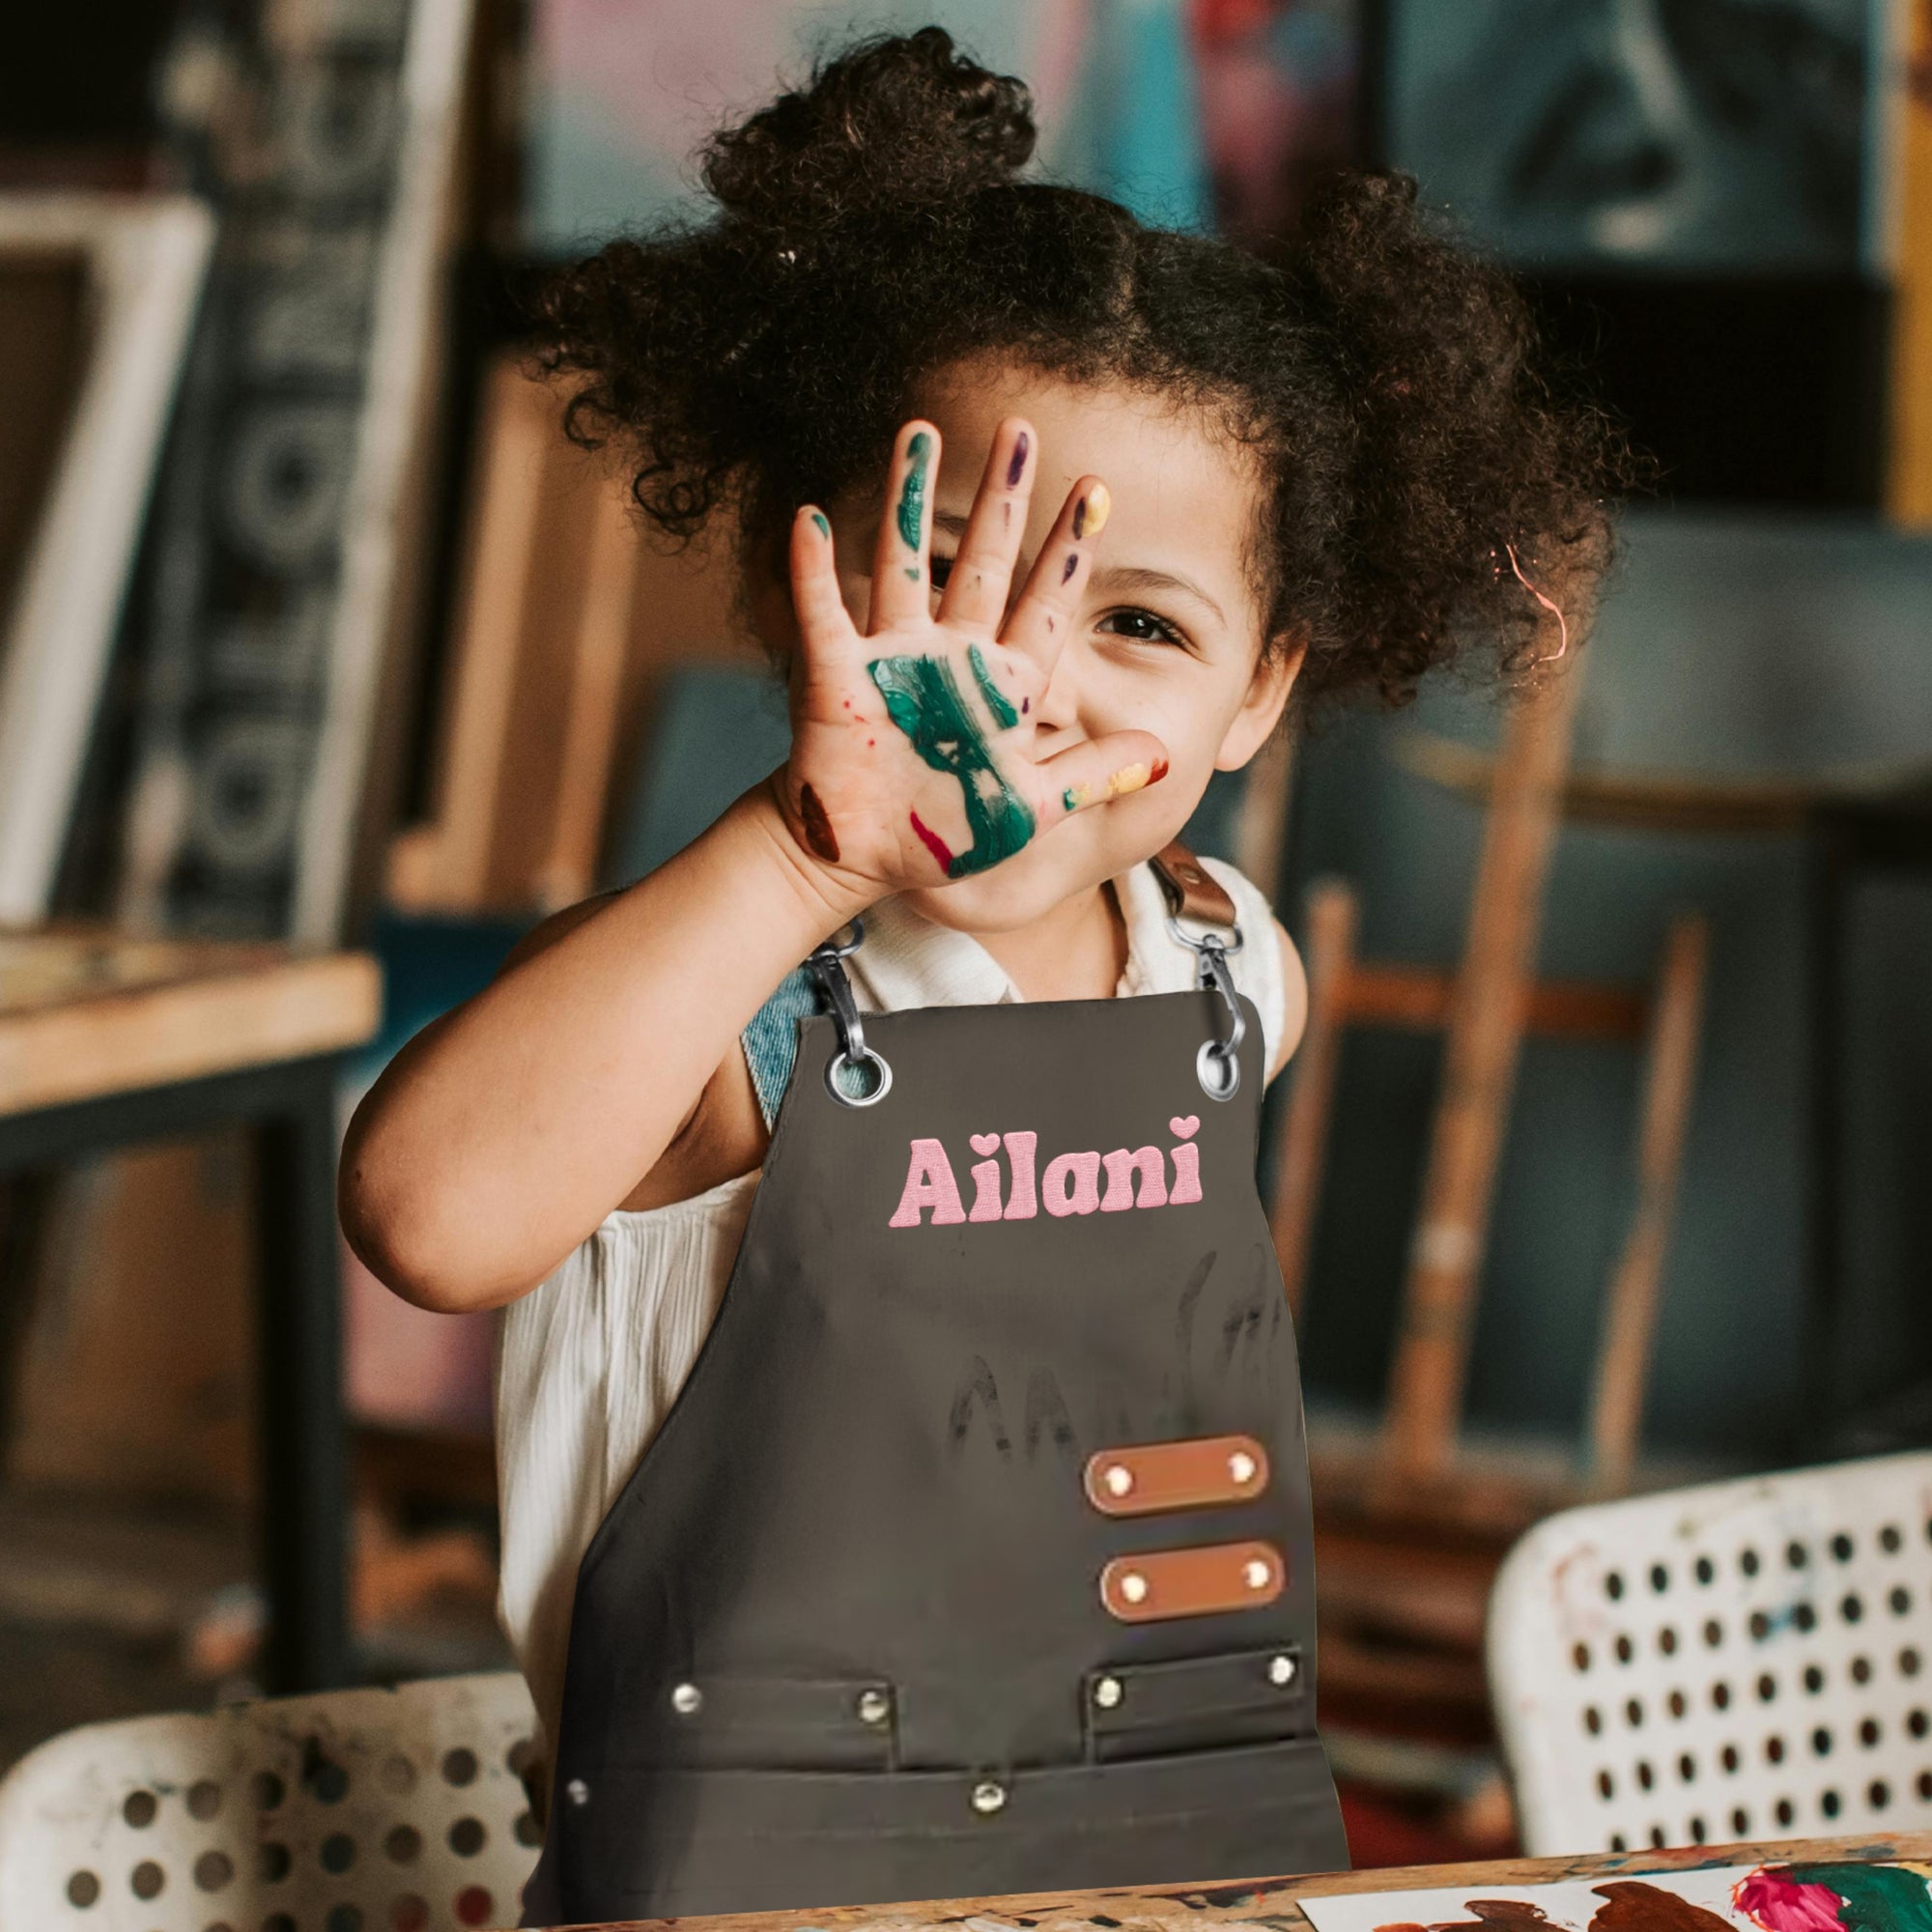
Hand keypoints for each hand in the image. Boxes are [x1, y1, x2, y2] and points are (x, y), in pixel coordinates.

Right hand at [771, 416, 1169, 897]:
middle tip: (1020, 429)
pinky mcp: (837, 677)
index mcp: (1003, 684)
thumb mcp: (1030, 809)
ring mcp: (893, 658)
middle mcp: (951, 655)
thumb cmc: (946, 831)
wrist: (864, 857)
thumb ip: (1092, 775)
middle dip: (1003, 499)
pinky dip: (814, 569)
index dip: (1069, 551)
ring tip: (918, 432)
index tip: (1095, 491)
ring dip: (908, 499)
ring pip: (904, 564)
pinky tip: (811, 519)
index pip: (1045, 604)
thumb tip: (1164, 753)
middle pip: (982, 561)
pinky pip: (824, 614)